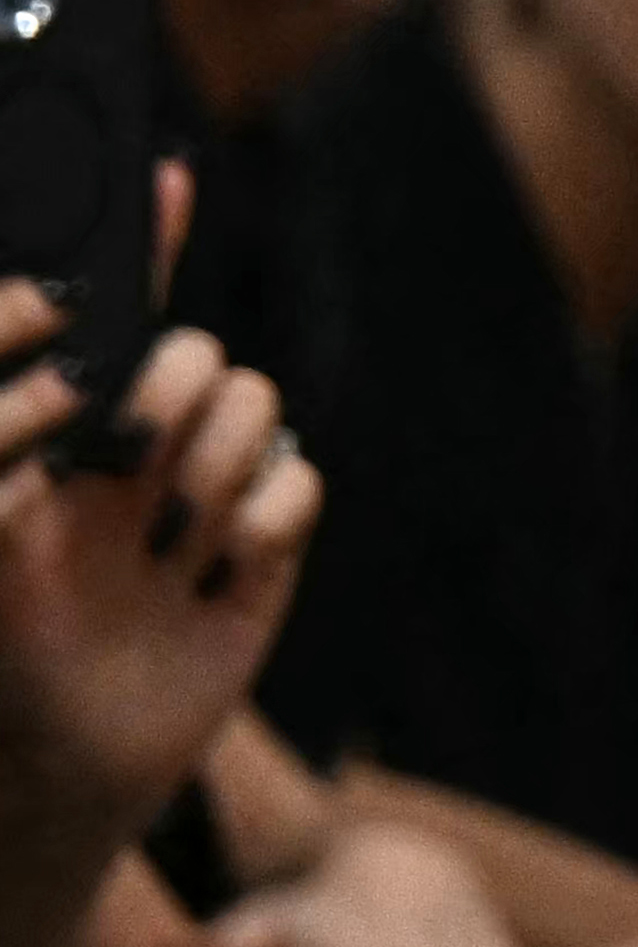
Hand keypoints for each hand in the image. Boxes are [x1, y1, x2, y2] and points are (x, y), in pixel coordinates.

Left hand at [0, 252, 319, 847]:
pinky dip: (264, 524)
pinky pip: (300, 487)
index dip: (141, 246)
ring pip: (257, 412)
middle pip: (198, 357)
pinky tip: (216, 578)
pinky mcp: (261, 550)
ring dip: (214, 474)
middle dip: (174, 397)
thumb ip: (13, 451)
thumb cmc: (2, 657)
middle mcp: (137, 454)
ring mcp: (204, 500)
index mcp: (66, 439)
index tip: (157, 174)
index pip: (111, 323)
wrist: (61, 772)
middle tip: (132, 463)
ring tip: (167, 549)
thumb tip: (63, 383)